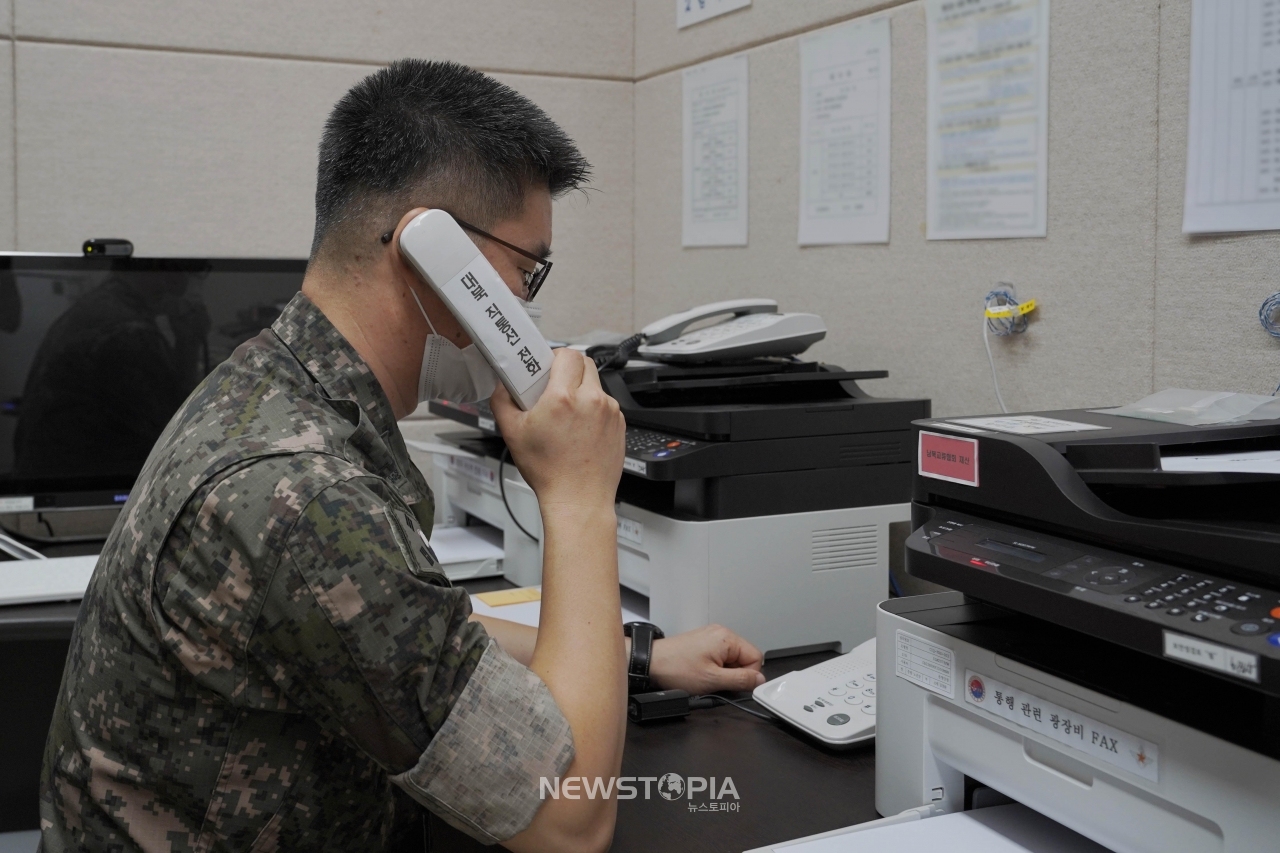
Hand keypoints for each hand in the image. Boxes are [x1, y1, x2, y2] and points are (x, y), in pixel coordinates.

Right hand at [491, 348, 624, 511]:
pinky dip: (593, 409)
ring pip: (596, 384)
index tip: (546, 368)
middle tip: (554, 388)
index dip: (555, 357)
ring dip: (582, 390)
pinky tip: (580, 429)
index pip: (567, 354)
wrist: (579, 500)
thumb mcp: (512, 434)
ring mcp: (610, 412)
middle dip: (569, 370)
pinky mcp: (620, 424)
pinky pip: (606, 404)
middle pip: (585, 363)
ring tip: (566, 414)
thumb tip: (502, 386)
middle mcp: (592, 400)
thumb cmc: (549, 472)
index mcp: (564, 398)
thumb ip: (502, 401)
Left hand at [649, 624, 764, 693]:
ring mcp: (711, 637)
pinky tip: (701, 673)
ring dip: (723, 672)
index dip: (748, 675)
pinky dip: (714, 668)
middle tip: (717, 682)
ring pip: (731, 659)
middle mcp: (721, 633)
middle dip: (734, 674)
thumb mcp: (713, 680)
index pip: (756, 657)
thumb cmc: (676, 668)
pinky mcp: (702, 643)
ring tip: (706, 677)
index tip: (734, 685)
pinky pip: (719, 657)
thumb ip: (740, 680)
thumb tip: (760, 679)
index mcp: (727, 638)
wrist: (651, 663)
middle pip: (744, 657)